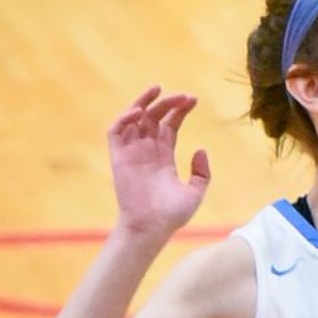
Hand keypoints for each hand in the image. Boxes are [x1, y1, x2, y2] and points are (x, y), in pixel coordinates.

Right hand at [109, 89, 210, 239]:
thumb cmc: (172, 215)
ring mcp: (132, 152)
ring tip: (158, 89)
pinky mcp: (119, 157)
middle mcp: (147, 151)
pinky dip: (124, 118)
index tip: (193, 100)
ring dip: (144, 102)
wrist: (151, 227)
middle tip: (183, 95)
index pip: (170, 125)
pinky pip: (116, 131)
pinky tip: (139, 112)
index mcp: (163, 157)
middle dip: (167, 103)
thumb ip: (201, 173)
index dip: (179, 111)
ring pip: (134, 118)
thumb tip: (201, 149)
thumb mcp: (195, 192)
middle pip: (154, 117)